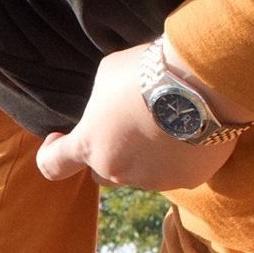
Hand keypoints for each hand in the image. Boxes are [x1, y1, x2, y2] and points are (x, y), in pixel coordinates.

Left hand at [37, 43, 238, 191]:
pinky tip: (192, 127)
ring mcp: (152, 180)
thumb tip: (110, 108)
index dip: (50, 154)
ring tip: (168, 118)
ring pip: (142, 173)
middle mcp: (116, 170)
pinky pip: (178, 170)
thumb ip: (101, 100)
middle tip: (128, 124)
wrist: (202, 83)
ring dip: (147, 153)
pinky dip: (180, 154)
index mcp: (89, 145)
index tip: (58, 139)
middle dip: (108, 153)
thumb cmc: (147, 72)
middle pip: (102, 171)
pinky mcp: (187, 180)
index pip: (52, 165)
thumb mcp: (109, 75)